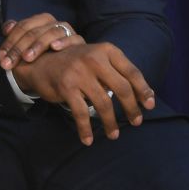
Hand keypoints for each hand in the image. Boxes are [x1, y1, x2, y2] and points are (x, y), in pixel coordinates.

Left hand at [0, 13, 82, 69]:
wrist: (63, 68)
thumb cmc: (41, 55)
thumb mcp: (25, 46)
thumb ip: (14, 35)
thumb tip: (7, 28)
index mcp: (40, 20)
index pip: (22, 27)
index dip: (10, 41)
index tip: (1, 57)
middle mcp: (53, 23)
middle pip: (34, 31)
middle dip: (18, 48)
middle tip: (8, 63)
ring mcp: (67, 31)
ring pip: (51, 33)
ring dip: (38, 45)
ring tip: (27, 58)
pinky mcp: (79, 41)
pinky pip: (74, 38)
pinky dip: (64, 41)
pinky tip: (54, 47)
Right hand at [10, 42, 155, 145]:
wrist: (38, 63)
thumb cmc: (74, 64)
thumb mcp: (96, 58)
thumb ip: (116, 71)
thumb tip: (145, 95)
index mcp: (106, 50)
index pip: (132, 72)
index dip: (143, 90)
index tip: (150, 105)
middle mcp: (93, 58)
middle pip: (122, 88)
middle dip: (131, 109)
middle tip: (136, 121)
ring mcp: (79, 72)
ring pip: (104, 103)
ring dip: (111, 123)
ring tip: (114, 134)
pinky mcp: (66, 86)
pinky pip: (81, 113)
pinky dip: (86, 129)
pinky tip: (88, 139)